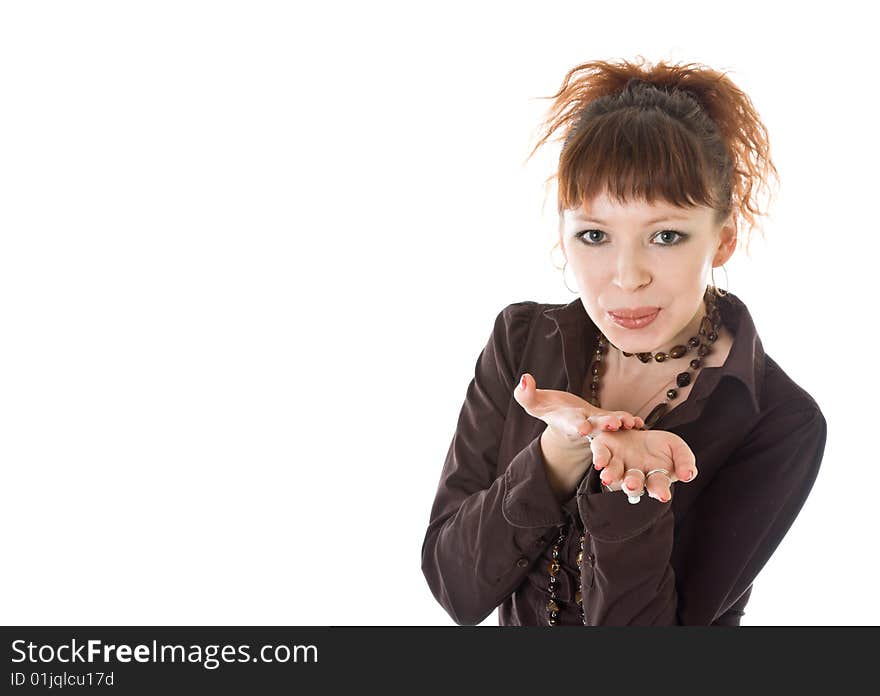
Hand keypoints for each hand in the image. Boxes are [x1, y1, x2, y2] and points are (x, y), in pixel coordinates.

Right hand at [513, 373, 644, 449]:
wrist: (562, 418)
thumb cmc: (546, 408)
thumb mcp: (533, 403)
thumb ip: (526, 394)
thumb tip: (524, 378)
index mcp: (565, 421)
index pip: (570, 423)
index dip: (576, 426)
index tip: (582, 428)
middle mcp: (583, 425)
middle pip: (594, 427)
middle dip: (603, 426)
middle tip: (613, 425)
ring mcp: (597, 424)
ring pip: (610, 425)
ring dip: (620, 424)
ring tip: (631, 423)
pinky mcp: (607, 418)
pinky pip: (620, 421)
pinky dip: (630, 422)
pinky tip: (640, 422)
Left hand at [590, 428, 697, 502]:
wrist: (641, 431)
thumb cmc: (661, 447)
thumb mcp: (679, 450)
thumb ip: (685, 462)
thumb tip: (688, 476)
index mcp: (653, 478)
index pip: (657, 486)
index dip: (659, 490)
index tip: (663, 495)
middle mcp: (633, 474)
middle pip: (633, 483)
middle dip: (633, 484)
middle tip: (633, 485)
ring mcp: (618, 462)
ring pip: (613, 472)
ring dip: (612, 475)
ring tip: (608, 477)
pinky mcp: (605, 448)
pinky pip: (601, 454)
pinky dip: (600, 458)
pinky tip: (599, 463)